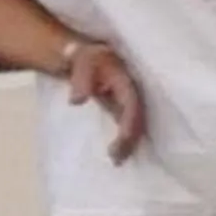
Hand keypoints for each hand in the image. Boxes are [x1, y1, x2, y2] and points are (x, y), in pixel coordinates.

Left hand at [68, 43, 145, 164]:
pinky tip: (117, 153)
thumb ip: (80, 80)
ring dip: (129, 143)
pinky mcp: (122, 107)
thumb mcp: (81, 62)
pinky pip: (128, 124)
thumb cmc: (84, 58)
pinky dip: (125, 139)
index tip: (120, 142)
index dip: (130, 123)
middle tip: (117, 159)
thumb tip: (77, 101)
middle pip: (138, 118)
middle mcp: (133, 92)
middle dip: (131, 139)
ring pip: (135, 123)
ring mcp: (128, 101)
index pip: (132, 104)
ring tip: (116, 160)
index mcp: (126, 81)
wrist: (86, 55)